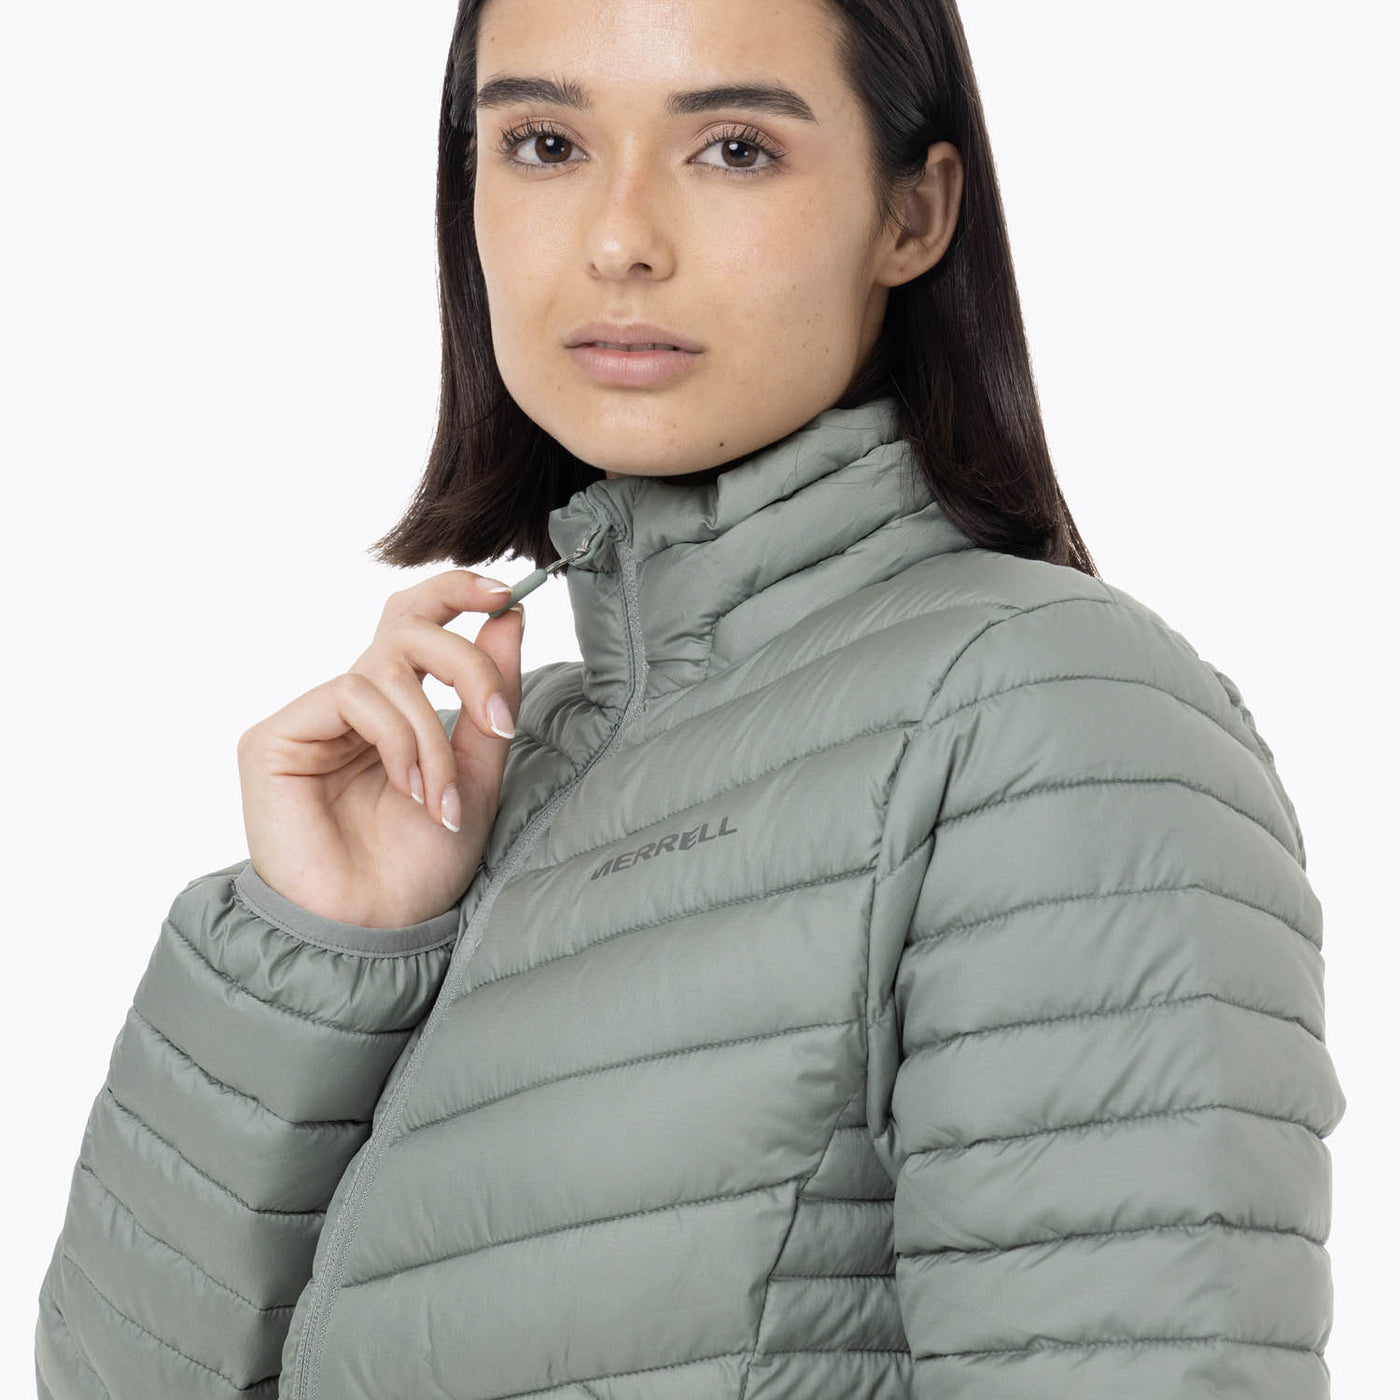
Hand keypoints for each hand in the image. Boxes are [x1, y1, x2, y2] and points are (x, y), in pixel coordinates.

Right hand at [236, 571, 523, 927]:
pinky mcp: (275, 736)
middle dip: (465, 664)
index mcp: (394, 710)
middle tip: (497, 720)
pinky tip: (407, 786)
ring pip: (387, 667)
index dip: (455, 593)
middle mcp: (350, 706)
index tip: (506, 595)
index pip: (414, 622)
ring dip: (432, 734)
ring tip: (441, 798)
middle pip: (406, 626)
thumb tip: (510, 616)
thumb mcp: (477, 774)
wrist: (376, 930)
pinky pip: (352, 694)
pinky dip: (397, 737)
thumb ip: (490, 698)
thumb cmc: (421, 866)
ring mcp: (311, 719)